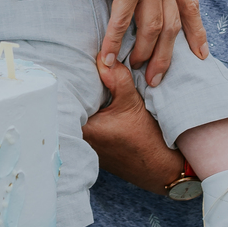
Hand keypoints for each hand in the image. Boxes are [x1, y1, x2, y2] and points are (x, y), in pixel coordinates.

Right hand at [73, 0, 207, 87]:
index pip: (190, 6)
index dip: (197, 33)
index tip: (201, 56)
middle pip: (172, 26)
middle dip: (165, 56)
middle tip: (156, 78)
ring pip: (152, 28)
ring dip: (142, 53)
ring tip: (133, 68)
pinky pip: (123, 21)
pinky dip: (114, 43)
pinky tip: (107, 57)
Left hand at [83, 55, 179, 194]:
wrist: (160, 168)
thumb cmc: (147, 140)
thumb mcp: (132, 102)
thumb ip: (117, 78)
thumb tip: (103, 57)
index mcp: (83, 129)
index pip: (66, 98)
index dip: (70, 79)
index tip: (75, 64)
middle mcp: (79, 139)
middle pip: (71, 105)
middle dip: (78, 87)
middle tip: (83, 67)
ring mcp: (85, 144)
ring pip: (79, 113)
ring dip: (85, 99)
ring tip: (92, 80)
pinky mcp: (94, 146)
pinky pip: (87, 121)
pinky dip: (92, 110)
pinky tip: (100, 99)